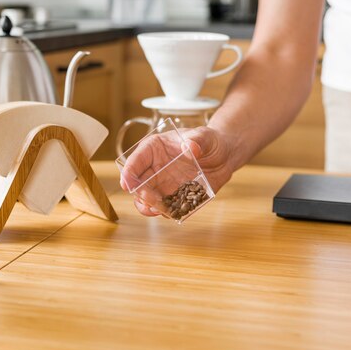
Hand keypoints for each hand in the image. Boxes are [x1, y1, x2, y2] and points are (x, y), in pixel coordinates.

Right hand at [120, 126, 235, 216]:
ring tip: (161, 210)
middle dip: (140, 194)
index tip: (126, 184)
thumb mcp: (206, 136)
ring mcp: (162, 184)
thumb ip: (198, 139)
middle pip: (137, 184)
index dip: (128, 173)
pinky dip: (167, 212)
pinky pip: (166, 208)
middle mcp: (154, 168)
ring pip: (147, 200)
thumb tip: (190, 147)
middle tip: (152, 201)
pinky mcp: (173, 197)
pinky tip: (175, 213)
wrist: (224, 156)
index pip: (136, 160)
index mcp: (154, 149)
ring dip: (150, 207)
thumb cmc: (211, 141)